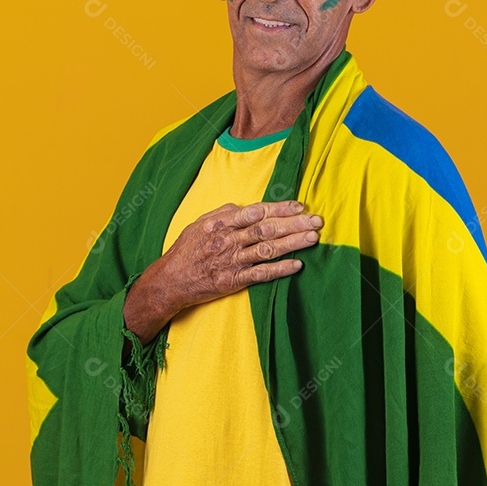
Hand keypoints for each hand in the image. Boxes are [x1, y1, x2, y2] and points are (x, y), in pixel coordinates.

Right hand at [123, 200, 322, 344]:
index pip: (256, 212)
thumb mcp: (200, 223)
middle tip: (316, 220)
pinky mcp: (233, 281)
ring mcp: (231, 261)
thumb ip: (225, 214)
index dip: (279, 208)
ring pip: (267, 249)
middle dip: (294, 223)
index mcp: (221, 222)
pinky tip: (297, 265)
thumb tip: (248, 208)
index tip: (299, 206)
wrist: (170, 280)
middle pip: (267, 229)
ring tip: (312, 238)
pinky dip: (280, 269)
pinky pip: (261, 274)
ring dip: (292, 243)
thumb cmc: (186, 249)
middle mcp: (228, 239)